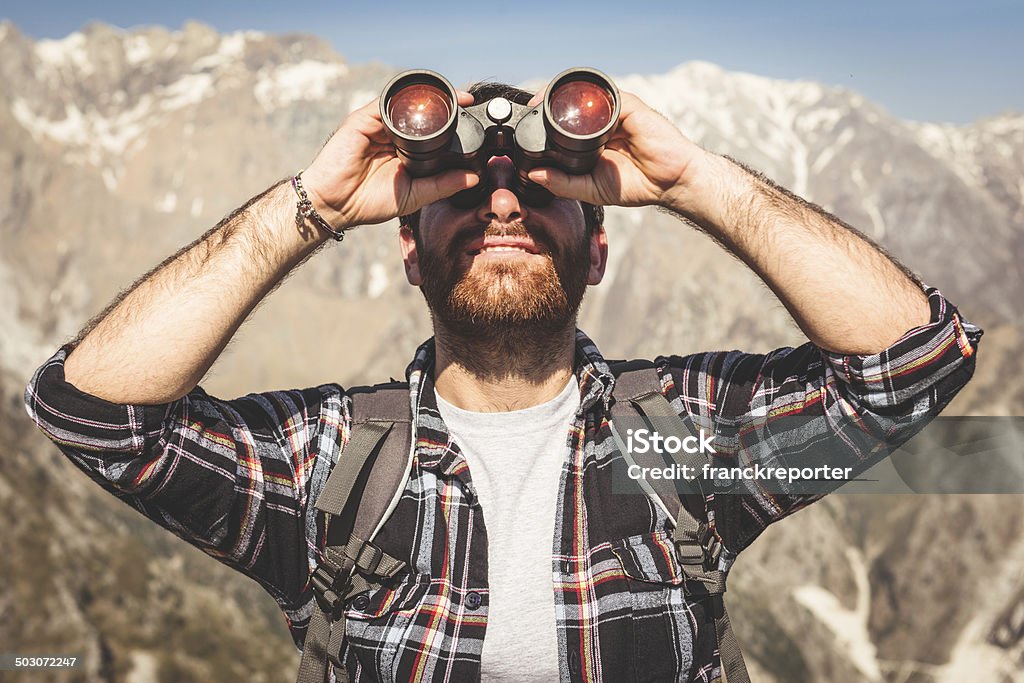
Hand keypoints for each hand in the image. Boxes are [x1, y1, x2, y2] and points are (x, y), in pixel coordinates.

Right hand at [300, 93, 478, 230]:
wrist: (336, 205)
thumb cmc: (368, 202)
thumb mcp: (414, 195)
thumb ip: (442, 186)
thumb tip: (473, 179)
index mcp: (405, 151)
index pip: (431, 131)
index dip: (450, 123)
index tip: (472, 116)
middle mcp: (392, 135)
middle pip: (420, 113)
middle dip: (443, 106)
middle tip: (466, 102)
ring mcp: (377, 126)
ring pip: (404, 104)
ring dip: (427, 99)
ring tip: (451, 98)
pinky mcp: (362, 120)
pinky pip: (384, 103)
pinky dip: (402, 99)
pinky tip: (420, 102)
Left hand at [526, 90, 706, 209]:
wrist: (670, 182)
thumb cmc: (637, 185)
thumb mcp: (591, 189)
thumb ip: (564, 183)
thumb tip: (535, 175)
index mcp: (591, 141)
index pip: (563, 125)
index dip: (543, 123)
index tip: (524, 126)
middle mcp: (602, 123)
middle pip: (570, 107)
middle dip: (547, 106)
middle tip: (527, 111)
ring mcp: (615, 113)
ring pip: (584, 96)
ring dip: (561, 96)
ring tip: (540, 103)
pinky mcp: (630, 107)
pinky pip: (605, 95)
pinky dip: (588, 97)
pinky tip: (571, 104)